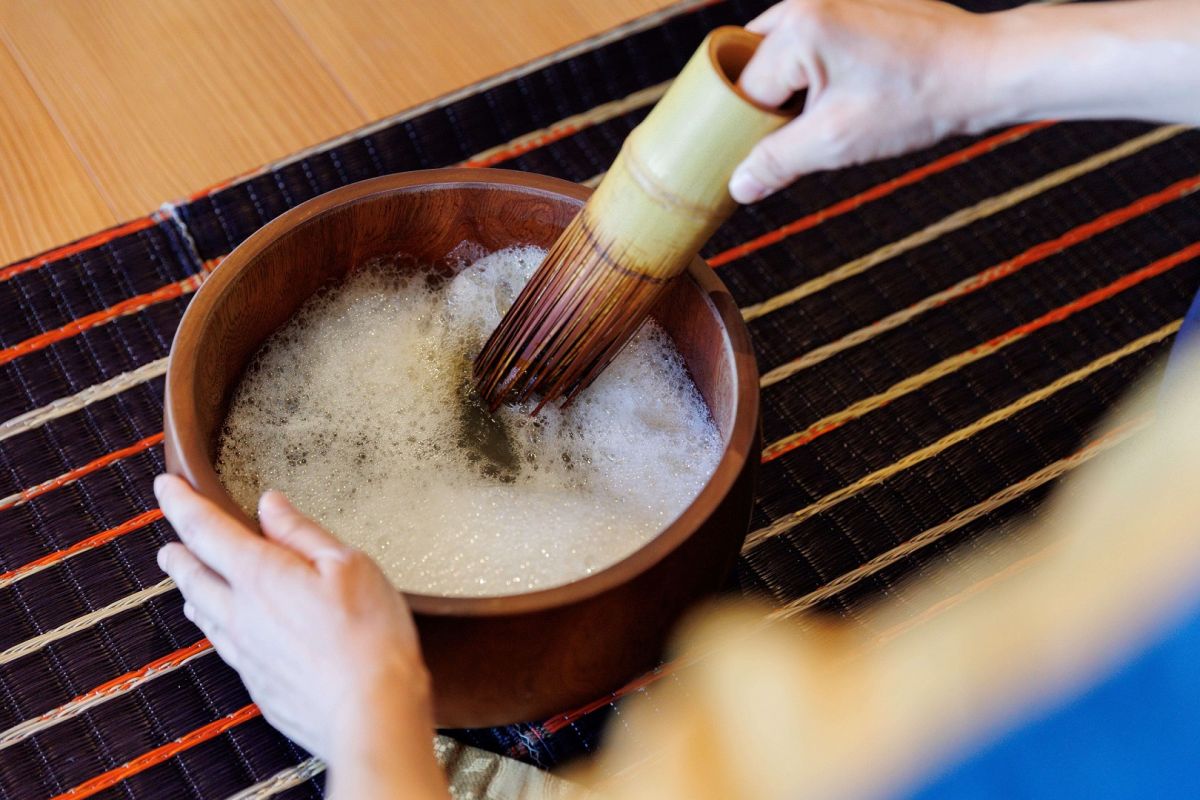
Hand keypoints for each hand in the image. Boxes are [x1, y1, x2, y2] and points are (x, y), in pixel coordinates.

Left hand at [154, 475, 446, 797]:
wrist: (369, 712)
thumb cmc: (368, 635)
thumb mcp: (348, 565)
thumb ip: (302, 533)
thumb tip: (269, 504)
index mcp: (261, 575)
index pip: (206, 530)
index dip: (181, 503)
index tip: (165, 485)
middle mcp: (241, 613)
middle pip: (195, 575)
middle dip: (179, 553)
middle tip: (168, 541)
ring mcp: (245, 652)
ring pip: (202, 612)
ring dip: (189, 589)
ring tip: (183, 577)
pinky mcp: (257, 683)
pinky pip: (221, 644)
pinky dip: (210, 624)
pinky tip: (217, 627)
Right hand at [729, 0, 992, 202]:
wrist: (986, 70)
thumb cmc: (920, 99)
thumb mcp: (836, 142)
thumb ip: (776, 162)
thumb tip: (738, 184)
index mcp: (798, 29)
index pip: (742, 89)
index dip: (744, 129)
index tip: (753, 156)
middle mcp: (810, 2)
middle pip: (754, 61)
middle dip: (761, 103)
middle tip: (779, 140)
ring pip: (783, 51)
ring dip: (788, 89)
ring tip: (817, 121)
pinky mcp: (857, 5)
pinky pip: (813, 39)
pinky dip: (814, 71)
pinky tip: (842, 99)